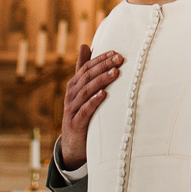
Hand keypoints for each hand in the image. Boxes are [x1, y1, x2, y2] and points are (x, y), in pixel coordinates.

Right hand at [60, 45, 122, 170]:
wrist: (72, 145)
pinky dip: (93, 102)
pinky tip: (103, 95)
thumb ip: (83, 70)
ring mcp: (72, 109)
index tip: (116, 52)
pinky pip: (84, 110)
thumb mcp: (81, 91)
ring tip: (115, 73)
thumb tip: (85, 45)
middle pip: (87, 77)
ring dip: (101, 81)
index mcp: (74, 85)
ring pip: (86, 91)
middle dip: (103, 66)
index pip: (86, 68)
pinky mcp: (75, 123)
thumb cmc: (80, 114)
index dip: (100, 59)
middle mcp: (71, 95)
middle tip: (119, 58)